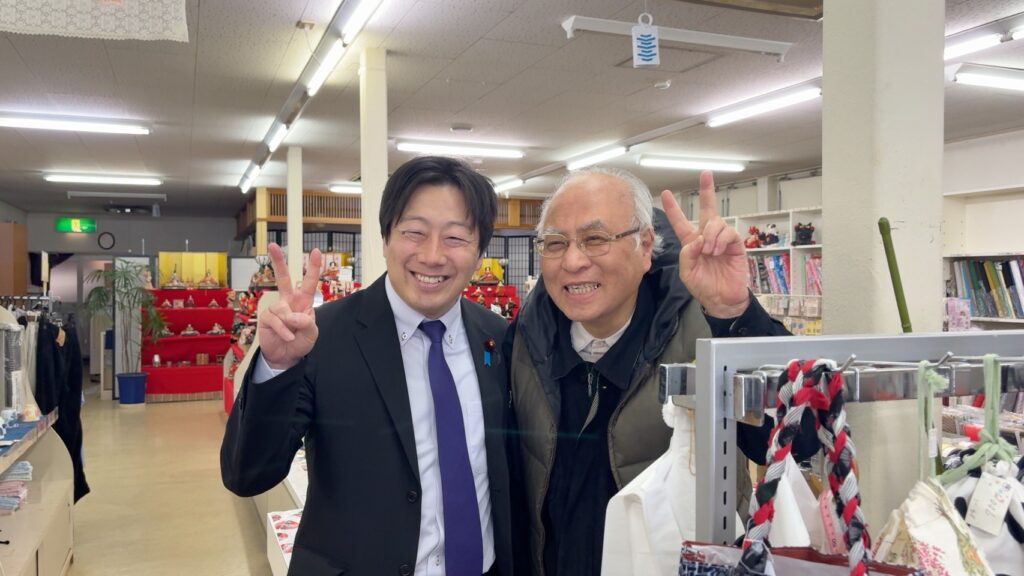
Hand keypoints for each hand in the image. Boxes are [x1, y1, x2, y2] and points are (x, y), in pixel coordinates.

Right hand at [257, 243, 322, 369]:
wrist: (286, 357)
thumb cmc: (301, 341)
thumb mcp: (312, 333)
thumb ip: (307, 323)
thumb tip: (294, 316)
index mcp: (303, 301)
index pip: (309, 282)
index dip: (313, 267)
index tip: (316, 251)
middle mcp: (289, 301)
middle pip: (283, 278)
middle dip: (277, 261)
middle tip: (272, 245)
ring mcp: (277, 308)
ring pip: (283, 309)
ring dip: (290, 324)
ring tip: (292, 335)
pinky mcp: (266, 317)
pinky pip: (275, 320)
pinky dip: (283, 330)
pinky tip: (287, 337)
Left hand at [661, 171, 750, 317]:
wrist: (722, 300)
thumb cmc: (704, 286)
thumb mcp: (687, 272)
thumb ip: (688, 255)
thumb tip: (698, 239)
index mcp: (691, 243)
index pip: (680, 222)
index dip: (673, 208)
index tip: (665, 193)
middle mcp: (707, 237)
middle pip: (707, 209)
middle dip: (707, 190)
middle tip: (706, 173)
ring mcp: (722, 240)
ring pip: (716, 222)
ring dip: (711, 234)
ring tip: (709, 251)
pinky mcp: (735, 245)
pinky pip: (728, 232)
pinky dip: (720, 240)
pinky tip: (717, 251)